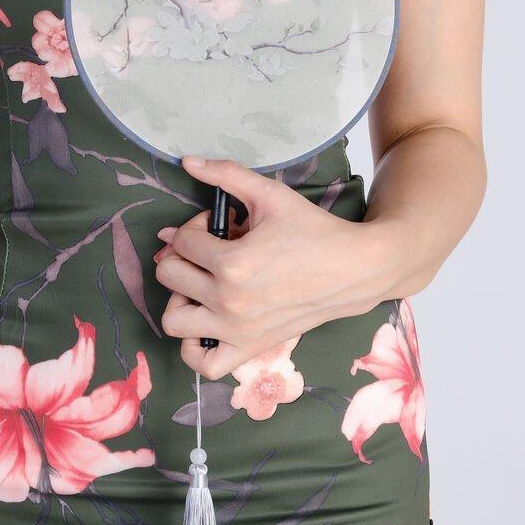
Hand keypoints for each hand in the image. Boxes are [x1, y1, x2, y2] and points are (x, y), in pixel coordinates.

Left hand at [153, 154, 388, 379]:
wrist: (354, 270)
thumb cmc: (314, 231)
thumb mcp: (270, 195)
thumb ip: (225, 175)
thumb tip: (187, 161)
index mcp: (233, 263)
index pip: (182, 241)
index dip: (195, 226)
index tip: (222, 225)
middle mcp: (229, 302)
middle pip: (170, 275)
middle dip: (185, 255)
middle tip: (213, 249)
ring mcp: (237, 331)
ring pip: (173, 320)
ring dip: (179, 298)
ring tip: (200, 285)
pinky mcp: (249, 348)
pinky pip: (203, 364)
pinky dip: (193, 347)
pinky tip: (204, 323)